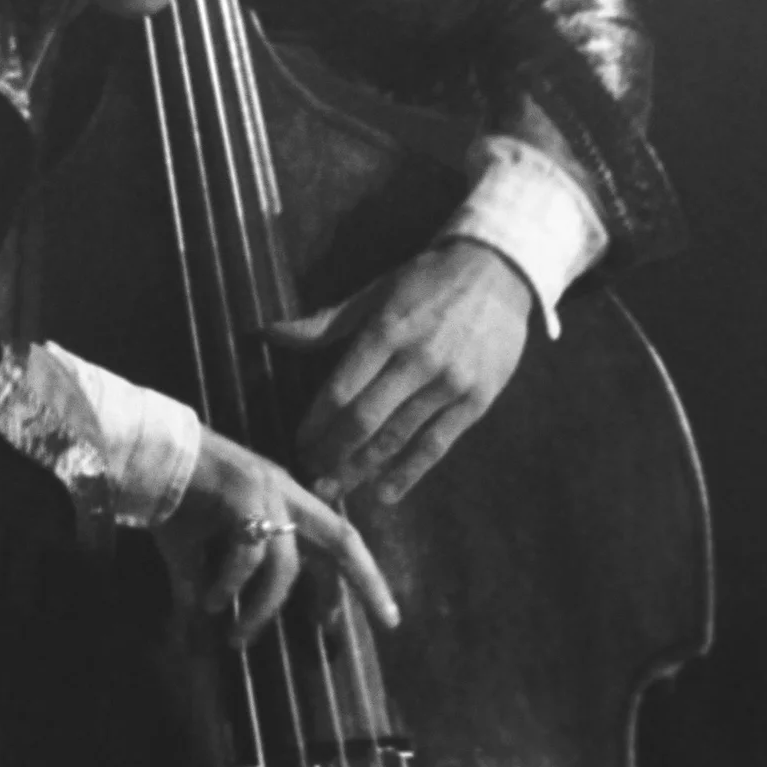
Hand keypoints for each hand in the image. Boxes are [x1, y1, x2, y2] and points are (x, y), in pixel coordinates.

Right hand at [157, 425, 400, 648]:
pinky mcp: (242, 494)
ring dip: (263, 608)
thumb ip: (213, 584)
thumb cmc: (176, 498)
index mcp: (284, 497)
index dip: (350, 581)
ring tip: (237, 636)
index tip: (349, 623)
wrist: (145, 454)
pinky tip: (210, 602)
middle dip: (370, 581)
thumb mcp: (203, 547)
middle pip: (343, 539)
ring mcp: (265, 489)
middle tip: (390, 622)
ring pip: (285, 563)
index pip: (334, 540)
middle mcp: (284, 490)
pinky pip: (248, 554)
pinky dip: (231, 586)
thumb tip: (201, 630)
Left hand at [273, 239, 532, 505]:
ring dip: (362, 469)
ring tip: (337, 488)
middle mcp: (416, 359)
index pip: (341, 388)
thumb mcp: (374, 292)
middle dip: (333, 454)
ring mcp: (449, 383)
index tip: (300, 442)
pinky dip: (409, 473)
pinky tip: (385, 493)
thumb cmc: (425, 281)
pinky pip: (436, 445)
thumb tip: (270, 334)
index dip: (316, 423)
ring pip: (397, 438)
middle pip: (365, 420)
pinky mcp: (476, 401)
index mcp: (386, 329)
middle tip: (312, 476)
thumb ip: (326, 322)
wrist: (496, 272)